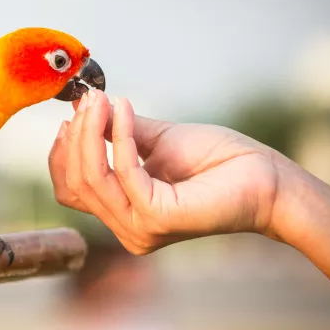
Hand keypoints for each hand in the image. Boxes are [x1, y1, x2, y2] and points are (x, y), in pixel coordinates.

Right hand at [48, 90, 279, 254]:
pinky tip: (126, 110)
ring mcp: (140, 229)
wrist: (266, 177)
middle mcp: (128, 229)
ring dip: (91, 133)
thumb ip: (117, 133)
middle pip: (76, 184)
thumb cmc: (219, 162)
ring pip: (92, 179)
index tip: (71, 117)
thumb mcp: (156, 140)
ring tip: (102, 101)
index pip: (71, 191)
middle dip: (76, 137)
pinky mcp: (158, 219)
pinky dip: (120, 137)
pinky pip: (124, 172)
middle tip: (88, 100)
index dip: (63, 154)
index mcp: (124, 214)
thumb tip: (84, 109)